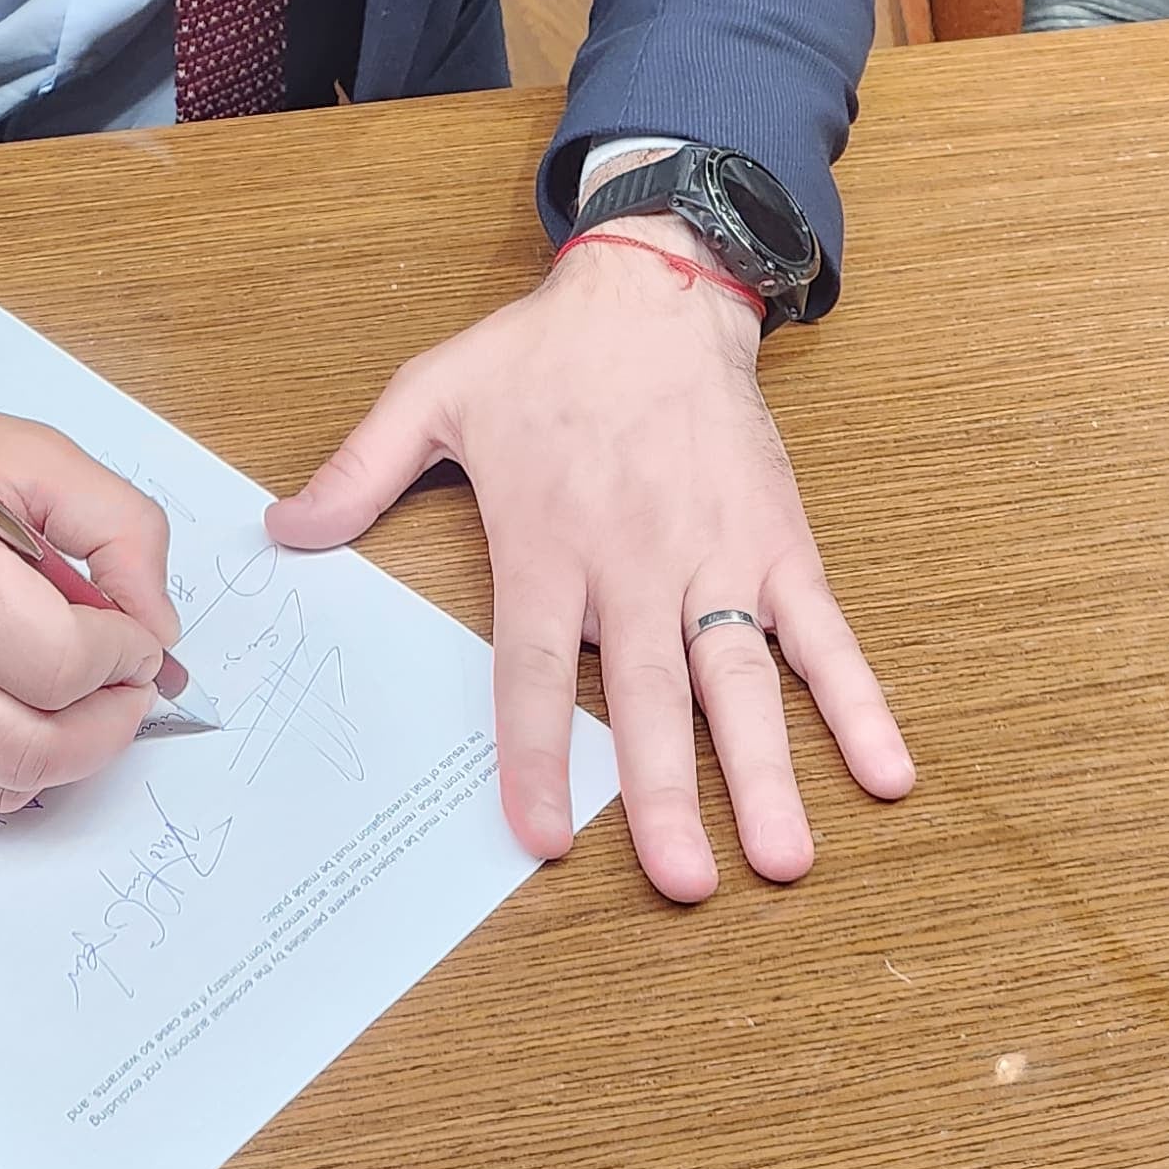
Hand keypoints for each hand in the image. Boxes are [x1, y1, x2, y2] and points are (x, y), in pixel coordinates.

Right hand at [0, 373, 180, 813]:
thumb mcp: (24, 450)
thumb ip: (117, 523)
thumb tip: (156, 627)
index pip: (56, 662)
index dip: (125, 654)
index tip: (138, 634)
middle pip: (34, 746)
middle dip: (112, 719)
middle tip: (129, 680)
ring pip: (5, 784)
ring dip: (70, 749)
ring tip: (79, 690)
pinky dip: (7, 760)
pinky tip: (1, 698)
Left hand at [265, 226, 912, 901]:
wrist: (654, 287)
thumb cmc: (543, 352)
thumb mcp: (431, 394)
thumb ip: (358, 471)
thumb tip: (280, 530)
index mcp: (549, 539)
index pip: (536, 666)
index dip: (537, 751)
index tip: (540, 833)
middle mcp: (636, 560)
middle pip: (651, 693)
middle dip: (668, 791)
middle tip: (683, 881)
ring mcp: (718, 556)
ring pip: (742, 678)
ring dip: (768, 770)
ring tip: (785, 857)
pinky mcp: (779, 542)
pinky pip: (825, 632)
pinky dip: (861, 701)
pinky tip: (887, 771)